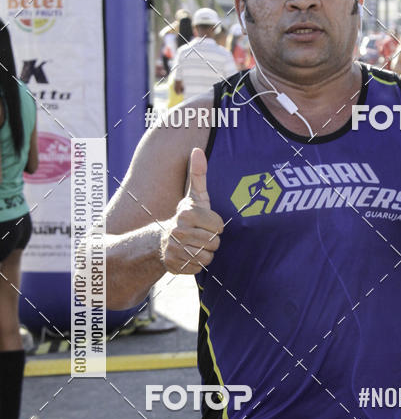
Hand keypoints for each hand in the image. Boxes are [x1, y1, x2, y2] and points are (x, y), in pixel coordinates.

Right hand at [161, 148, 223, 273]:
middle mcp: (178, 232)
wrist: (163, 240)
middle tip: (200, 235)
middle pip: (214, 243)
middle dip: (211, 241)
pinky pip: (199, 268)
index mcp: (186, 214)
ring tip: (195, 245)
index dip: (215, 226)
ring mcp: (174, 250)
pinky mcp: (174, 266)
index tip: (205, 223)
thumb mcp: (194, 197)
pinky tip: (188, 255)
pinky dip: (196, 264)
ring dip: (205, 253)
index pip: (219, 227)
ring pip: (208, 257)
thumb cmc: (187, 216)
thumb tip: (197, 150)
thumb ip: (198, 174)